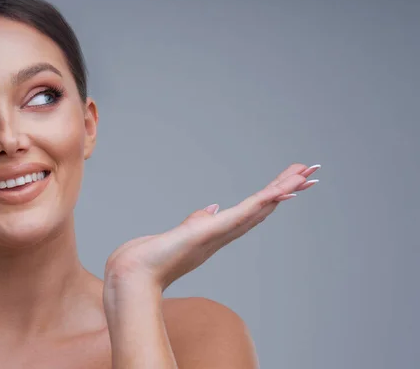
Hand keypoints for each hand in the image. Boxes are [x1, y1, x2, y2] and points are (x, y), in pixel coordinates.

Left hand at [104, 163, 320, 291]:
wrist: (136, 274)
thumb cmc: (155, 258)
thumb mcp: (181, 233)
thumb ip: (198, 221)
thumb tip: (211, 209)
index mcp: (218, 232)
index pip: (252, 210)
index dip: (273, 198)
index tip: (291, 184)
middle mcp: (225, 234)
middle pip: (263, 207)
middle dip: (288, 190)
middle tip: (312, 174)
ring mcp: (220, 233)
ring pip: (259, 207)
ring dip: (283, 191)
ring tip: (306, 175)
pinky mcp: (211, 231)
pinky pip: (242, 214)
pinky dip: (262, 202)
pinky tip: (280, 191)